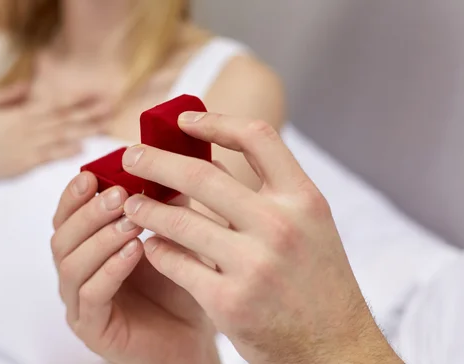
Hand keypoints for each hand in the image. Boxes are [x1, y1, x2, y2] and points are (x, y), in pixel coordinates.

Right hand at [0, 83, 103, 187]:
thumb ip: (10, 94)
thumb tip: (31, 87)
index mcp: (19, 112)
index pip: (56, 103)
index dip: (78, 99)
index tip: (98, 94)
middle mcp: (27, 127)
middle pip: (65, 119)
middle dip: (90, 113)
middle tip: (113, 108)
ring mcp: (26, 146)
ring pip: (61, 136)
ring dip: (85, 131)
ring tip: (106, 126)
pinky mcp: (22, 164)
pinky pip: (48, 157)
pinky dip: (65, 152)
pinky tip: (82, 149)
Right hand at [51, 175, 220, 363]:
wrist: (193, 337)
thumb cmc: (178, 284)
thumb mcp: (173, 236)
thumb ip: (166, 203)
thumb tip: (171, 159)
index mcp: (87, 248)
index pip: (67, 216)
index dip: (74, 194)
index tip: (92, 174)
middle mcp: (76, 274)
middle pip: (62, 237)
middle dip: (89, 213)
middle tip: (119, 195)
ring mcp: (80, 303)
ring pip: (72, 264)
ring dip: (100, 238)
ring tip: (131, 222)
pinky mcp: (92, 329)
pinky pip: (91, 296)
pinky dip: (110, 270)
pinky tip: (134, 253)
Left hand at [119, 113, 403, 363]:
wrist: (334, 348)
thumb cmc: (318, 284)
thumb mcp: (310, 228)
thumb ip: (270, 194)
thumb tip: (212, 160)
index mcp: (304, 200)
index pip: (257, 138)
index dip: (216, 122)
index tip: (183, 121)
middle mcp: (280, 225)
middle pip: (202, 174)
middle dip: (156, 161)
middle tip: (129, 156)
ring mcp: (254, 264)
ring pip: (179, 220)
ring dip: (146, 208)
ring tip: (129, 204)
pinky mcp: (229, 301)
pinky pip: (176, 263)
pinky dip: (156, 249)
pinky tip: (149, 244)